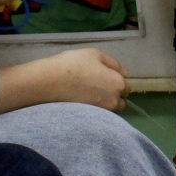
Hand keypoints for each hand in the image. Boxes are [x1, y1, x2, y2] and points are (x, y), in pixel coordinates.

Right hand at [0, 48, 129, 114]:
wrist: (49, 82)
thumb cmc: (74, 64)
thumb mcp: (95, 54)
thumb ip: (113, 64)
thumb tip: (124, 73)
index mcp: (118, 84)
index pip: (127, 87)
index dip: (118, 82)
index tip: (107, 78)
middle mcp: (113, 101)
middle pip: (120, 102)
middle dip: (114, 95)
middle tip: (100, 87)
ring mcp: (101, 113)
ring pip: (110, 111)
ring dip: (105, 104)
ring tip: (92, 96)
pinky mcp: (88, 120)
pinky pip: (98, 116)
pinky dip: (95, 111)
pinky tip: (84, 102)